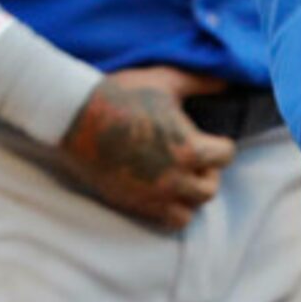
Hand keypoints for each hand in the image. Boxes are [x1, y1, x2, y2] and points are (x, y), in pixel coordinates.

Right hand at [58, 65, 236, 230]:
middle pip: (209, 189)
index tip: (208, 138)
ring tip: (178, 177)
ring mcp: (150, 195)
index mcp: (188, 149)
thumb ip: (200, 83)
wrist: (73, 115)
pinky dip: (167, 210)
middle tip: (193, 159)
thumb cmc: (122, 94)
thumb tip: (227, 80)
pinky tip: (159, 189)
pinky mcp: (129, 203)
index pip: (226, 156)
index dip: (219, 145)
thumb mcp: (165, 81)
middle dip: (206, 174)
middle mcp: (174, 179)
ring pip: (188, 212)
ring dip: (188, 197)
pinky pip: (161, 221)